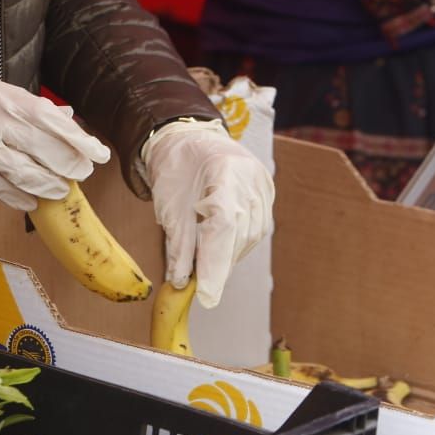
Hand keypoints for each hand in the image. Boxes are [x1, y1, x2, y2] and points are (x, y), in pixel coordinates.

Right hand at [0, 77, 110, 209]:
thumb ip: (28, 106)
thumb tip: (66, 118)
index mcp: (3, 99)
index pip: (52, 121)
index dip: (80, 140)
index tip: (98, 152)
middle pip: (45, 151)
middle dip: (71, 166)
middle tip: (82, 172)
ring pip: (28, 176)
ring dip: (51, 186)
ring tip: (61, 188)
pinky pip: (4, 191)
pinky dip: (22, 198)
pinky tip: (33, 199)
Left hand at [141, 119, 273, 308]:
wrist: (189, 138)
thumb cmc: (175, 168)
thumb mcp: (168, 205)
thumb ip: (179, 243)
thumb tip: (181, 281)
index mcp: (223, 171)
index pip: (223, 226)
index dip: (215, 264)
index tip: (206, 296)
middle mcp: (250, 178)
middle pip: (239, 234)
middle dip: (219, 266)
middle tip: (202, 290)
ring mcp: (262, 184)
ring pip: (250, 235)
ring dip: (228, 256)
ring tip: (208, 266)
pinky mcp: (266, 192)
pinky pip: (255, 228)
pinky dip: (236, 244)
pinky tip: (222, 248)